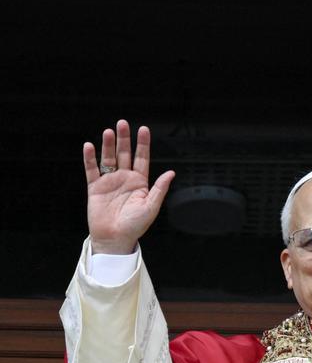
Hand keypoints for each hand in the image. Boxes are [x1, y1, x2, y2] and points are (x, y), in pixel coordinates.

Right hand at [83, 119, 174, 254]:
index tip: (143, 129)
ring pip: (108, 158)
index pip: (141, 158)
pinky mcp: (95, 187)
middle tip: (122, 123)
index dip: (142, 144)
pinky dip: (90, 158)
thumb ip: (159, 188)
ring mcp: (109, 182)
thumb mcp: (151, 206)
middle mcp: (125, 179)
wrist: (115, 238)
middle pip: (124, 154)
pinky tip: (90, 146)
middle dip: (124, 139)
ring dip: (108, 145)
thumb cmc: (136, 226)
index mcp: (140, 182)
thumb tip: (172, 173)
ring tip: (108, 131)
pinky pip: (92, 170)